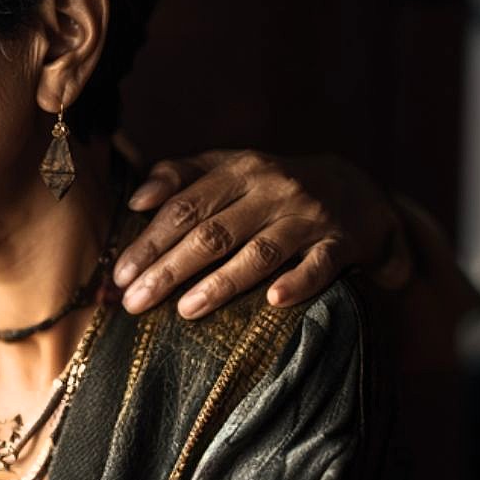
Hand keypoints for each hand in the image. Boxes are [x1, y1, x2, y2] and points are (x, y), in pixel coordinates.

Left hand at [113, 150, 413, 317]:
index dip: (150, 240)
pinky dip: (297, 282)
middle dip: (170, 268)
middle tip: (135, 303)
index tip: (120, 274)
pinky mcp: (342, 244)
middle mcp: (273, 190)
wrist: (359, 192)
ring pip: (260, 251)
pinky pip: (319, 265)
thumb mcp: (232, 168)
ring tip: (185, 311)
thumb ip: (181, 176)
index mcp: (240, 170)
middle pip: (214, 232)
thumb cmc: (275, 187)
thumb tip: (136, 200)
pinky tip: (273, 301)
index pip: (185, 206)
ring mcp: (309, 217)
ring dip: (221, 282)